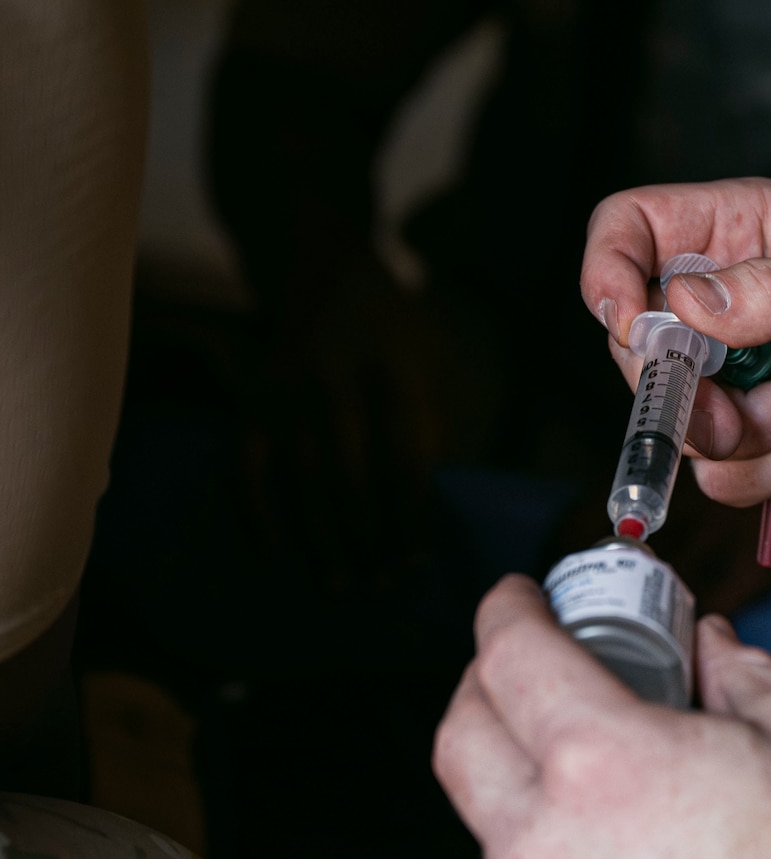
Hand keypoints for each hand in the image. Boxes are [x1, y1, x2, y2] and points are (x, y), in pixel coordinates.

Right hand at [241, 254, 460, 592]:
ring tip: (340, 585)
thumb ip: (428, 426)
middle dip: (368, 538)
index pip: (404, 459)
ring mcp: (289, 391)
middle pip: (353, 476)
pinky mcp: (254, 400)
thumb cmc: (395, 331)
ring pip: (304, 478)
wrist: (328, 270)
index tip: (417, 563)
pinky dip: (259, 511)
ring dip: (322, 538)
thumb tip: (423, 514)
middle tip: (379, 588)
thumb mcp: (431, 361)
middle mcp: (337, 381)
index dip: (410, 517)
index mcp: (395, 371)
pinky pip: (250, 465)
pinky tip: (275, 554)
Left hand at [433, 576, 770, 858]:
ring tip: (596, 766)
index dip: (506, 609)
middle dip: (486, 681)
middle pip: (460, 732)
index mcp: (604, 761)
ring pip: (486, 817)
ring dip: (520, 772)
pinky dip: (548, 847)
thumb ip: (743, 672)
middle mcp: (543, 840)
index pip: (508, 654)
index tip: (519, 597)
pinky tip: (619, 847)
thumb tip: (709, 646)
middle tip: (535, 663)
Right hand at [581, 179, 770, 509]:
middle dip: (676, 381)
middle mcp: (725, 301)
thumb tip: (685, 300)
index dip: (608, 267)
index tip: (626, 318)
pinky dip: (769, 465)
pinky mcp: (748, 439)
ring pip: (670, 418)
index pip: (632, 225)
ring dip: (738, 429)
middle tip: (733, 393)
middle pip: (631, 337)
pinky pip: (715, 473)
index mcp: (745, 232)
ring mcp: (730, 376)